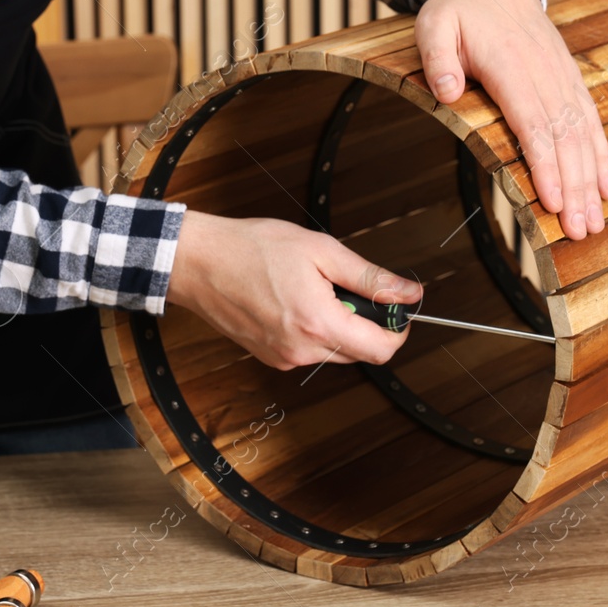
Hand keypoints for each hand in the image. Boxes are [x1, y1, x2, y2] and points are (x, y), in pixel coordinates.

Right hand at [165, 210, 421, 369]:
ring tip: (311, 287)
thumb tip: (409, 293)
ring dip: (337, 324)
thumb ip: (370, 276)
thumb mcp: (320, 250)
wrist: (198, 261)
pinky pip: (309, 349)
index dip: (398, 330)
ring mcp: (283, 358)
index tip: (396, 308)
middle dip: (364, 321)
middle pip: (359, 351)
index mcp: (319, 324)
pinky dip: (313, 328)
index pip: (381, 350)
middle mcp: (302, 351)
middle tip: (343, 284)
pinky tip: (292, 299)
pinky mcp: (270, 357)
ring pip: (334, 350)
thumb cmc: (251, 248)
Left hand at [415, 0, 607, 239]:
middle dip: (576, 186)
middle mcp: (544, 72)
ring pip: (583, 133)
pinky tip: (607, 188)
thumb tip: (447, 91)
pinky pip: (590, 120)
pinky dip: (601, 156)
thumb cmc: (458, 9)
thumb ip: (437, 57)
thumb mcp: (434, 25)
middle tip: (581, 231)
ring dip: (592, 180)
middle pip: (565, 137)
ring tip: (595, 222)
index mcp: (510, 64)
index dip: (545, 165)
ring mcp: (561, 76)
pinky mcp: (568, 79)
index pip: (532, 123)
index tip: (555, 202)